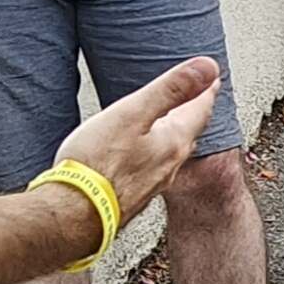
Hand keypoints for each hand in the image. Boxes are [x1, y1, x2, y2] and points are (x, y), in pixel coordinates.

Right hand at [52, 54, 222, 219]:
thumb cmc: (96, 166)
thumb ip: (170, 89)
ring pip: (170, 151)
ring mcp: (151, 183)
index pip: (199, 110)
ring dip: (174, 133)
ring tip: (172, 122)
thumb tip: (208, 67)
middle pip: (188, 132)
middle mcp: (168, 165)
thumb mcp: (133, 114)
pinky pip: (151, 167)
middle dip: (192, 112)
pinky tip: (140, 153)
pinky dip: (153, 151)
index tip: (212, 77)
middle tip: (197, 98)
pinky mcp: (132, 195)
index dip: (205, 89)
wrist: (71, 215)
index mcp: (173, 142)